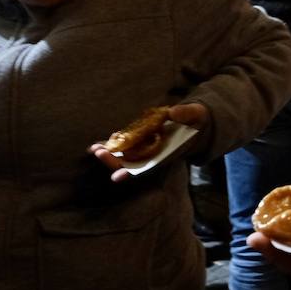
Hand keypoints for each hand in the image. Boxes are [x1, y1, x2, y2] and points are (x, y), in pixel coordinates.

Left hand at [88, 102, 207, 182]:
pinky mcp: (143, 140)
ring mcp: (148, 148)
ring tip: (93, 149)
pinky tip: (98, 144)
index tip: (116, 177)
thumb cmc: (198, 119)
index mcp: (168, 153)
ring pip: (126, 156)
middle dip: (114, 161)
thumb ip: (187, 113)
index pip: (148, 167)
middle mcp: (156, 154)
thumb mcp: (197, 114)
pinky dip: (113, 145)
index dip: (132, 173)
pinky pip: (126, 145)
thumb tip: (173, 112)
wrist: (196, 121)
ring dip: (110, 155)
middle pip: (132, 164)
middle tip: (99, 153)